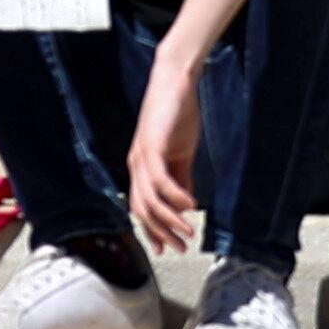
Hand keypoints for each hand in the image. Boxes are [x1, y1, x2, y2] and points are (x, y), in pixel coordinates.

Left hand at [127, 40, 206, 252]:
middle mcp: (136, 165)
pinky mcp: (151, 147)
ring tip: (188, 232)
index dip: (153, 230)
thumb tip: (186, 204)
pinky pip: (160, 181)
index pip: (142, 207)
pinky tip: (192, 206)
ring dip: (170, 221)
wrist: (175, 80)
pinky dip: (175, 197)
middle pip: (143, 210)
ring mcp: (142, 157)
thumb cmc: (178, 113)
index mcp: (142, 167)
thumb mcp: (182, 153)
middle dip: (162, 233)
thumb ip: (182, 178)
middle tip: (180, 248)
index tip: (166, 248)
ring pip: (150, 201)